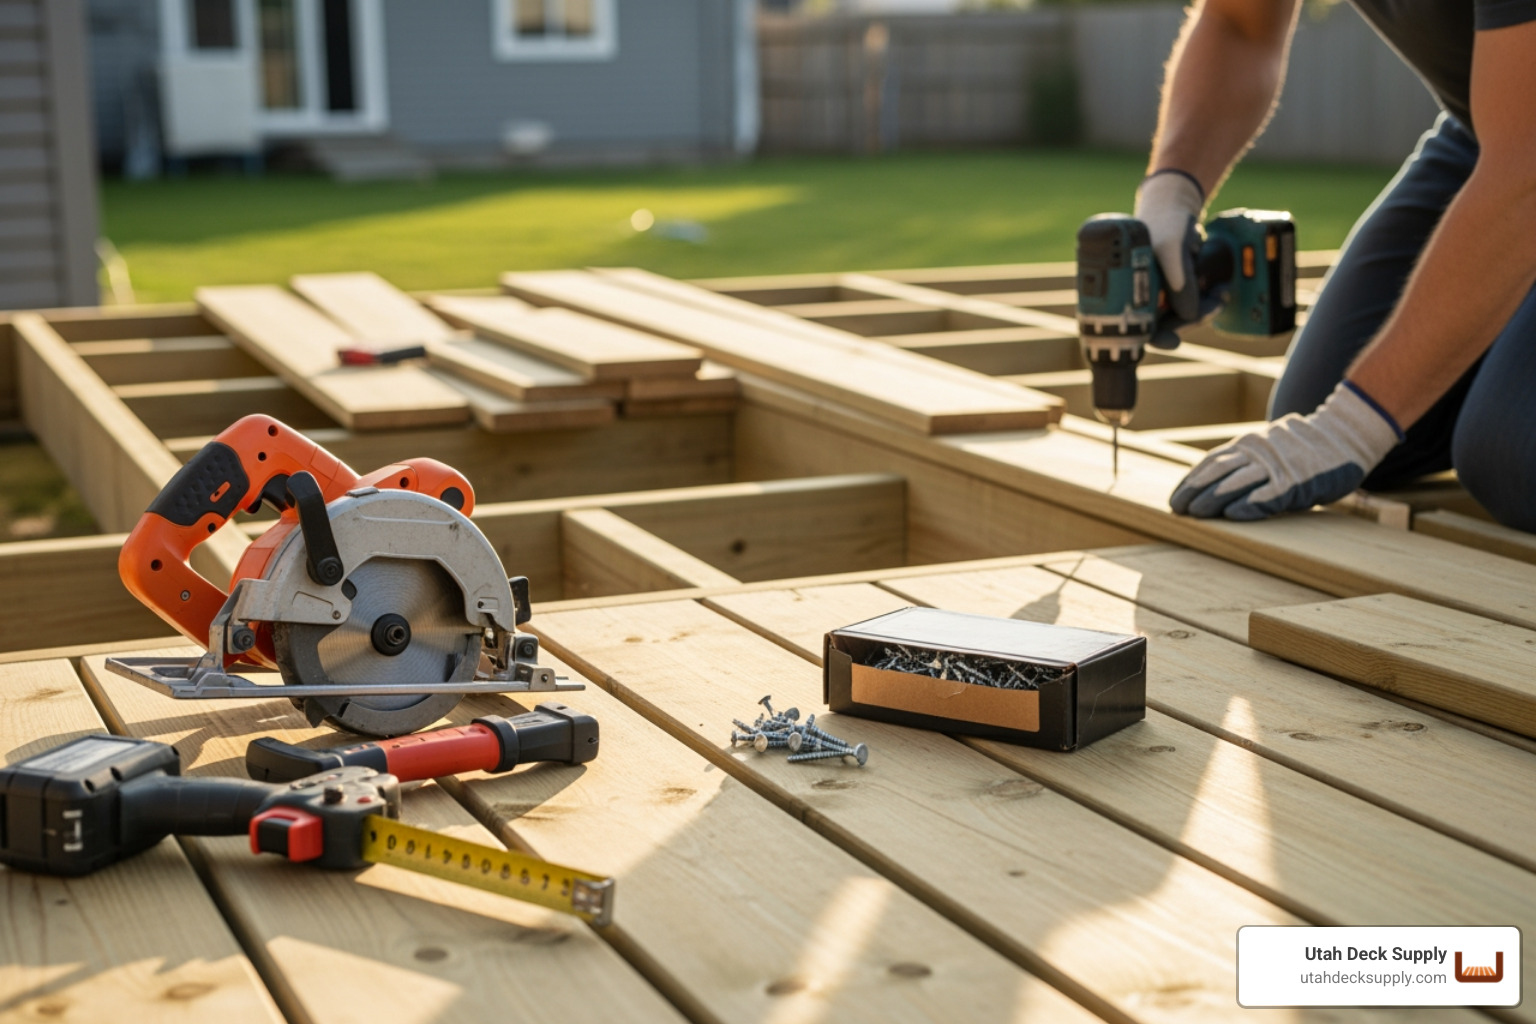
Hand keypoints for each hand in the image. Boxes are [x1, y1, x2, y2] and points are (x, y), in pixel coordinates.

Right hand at [1134, 170, 1204, 327]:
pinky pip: (1189, 304)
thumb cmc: (1165, 221)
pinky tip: (1218, 289)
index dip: (1155, 336)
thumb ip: (1181, 282)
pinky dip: (1205, 300)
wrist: (1174, 203)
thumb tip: (1190, 316)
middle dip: (1191, 319)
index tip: (1174, 342)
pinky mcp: (1174, 287)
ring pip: (1180, 316)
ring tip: (1222, 293)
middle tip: (1216, 305)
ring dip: (1204, 309)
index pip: (1137, 324)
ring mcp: (1157, 291)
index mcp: (1125, 287)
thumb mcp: (1174, 250)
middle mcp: (1138, 292)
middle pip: (1163, 323)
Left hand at [1170, 381, 1402, 519]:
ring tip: (1196, 514)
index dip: (1190, 482)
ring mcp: (1277, 466)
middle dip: (1194, 492)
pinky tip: (1231, 515)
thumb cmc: (1304, 449)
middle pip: (1217, 472)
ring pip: (1236, 483)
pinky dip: (1249, 505)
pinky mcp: (1296, 481)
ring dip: (1213, 499)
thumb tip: (1213, 482)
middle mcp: (1258, 452)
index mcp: (1249, 444)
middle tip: (1178, 510)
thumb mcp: (1269, 447)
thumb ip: (1245, 461)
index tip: (1175, 499)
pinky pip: (1268, 495)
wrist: (1346, 435)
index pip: (1211, 463)